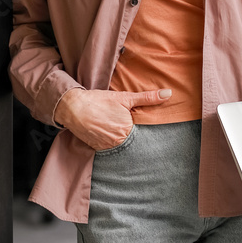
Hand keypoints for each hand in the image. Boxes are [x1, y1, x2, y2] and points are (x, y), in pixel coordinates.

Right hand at [54, 87, 170, 150]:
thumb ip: (148, 98)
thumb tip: (169, 94)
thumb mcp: (125, 97)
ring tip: (121, 132)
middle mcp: (117, 142)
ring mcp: (106, 147)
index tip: (154, 133)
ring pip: (122, 145)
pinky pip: (110, 148)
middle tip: (136, 131)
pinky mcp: (97, 148)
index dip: (148, 131)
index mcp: (127, 131)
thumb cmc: (99, 101)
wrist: (73, 107)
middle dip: (136, 137)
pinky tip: (111, 135)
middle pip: (133, 141)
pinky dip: (112, 142)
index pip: (144, 135)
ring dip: (124, 141)